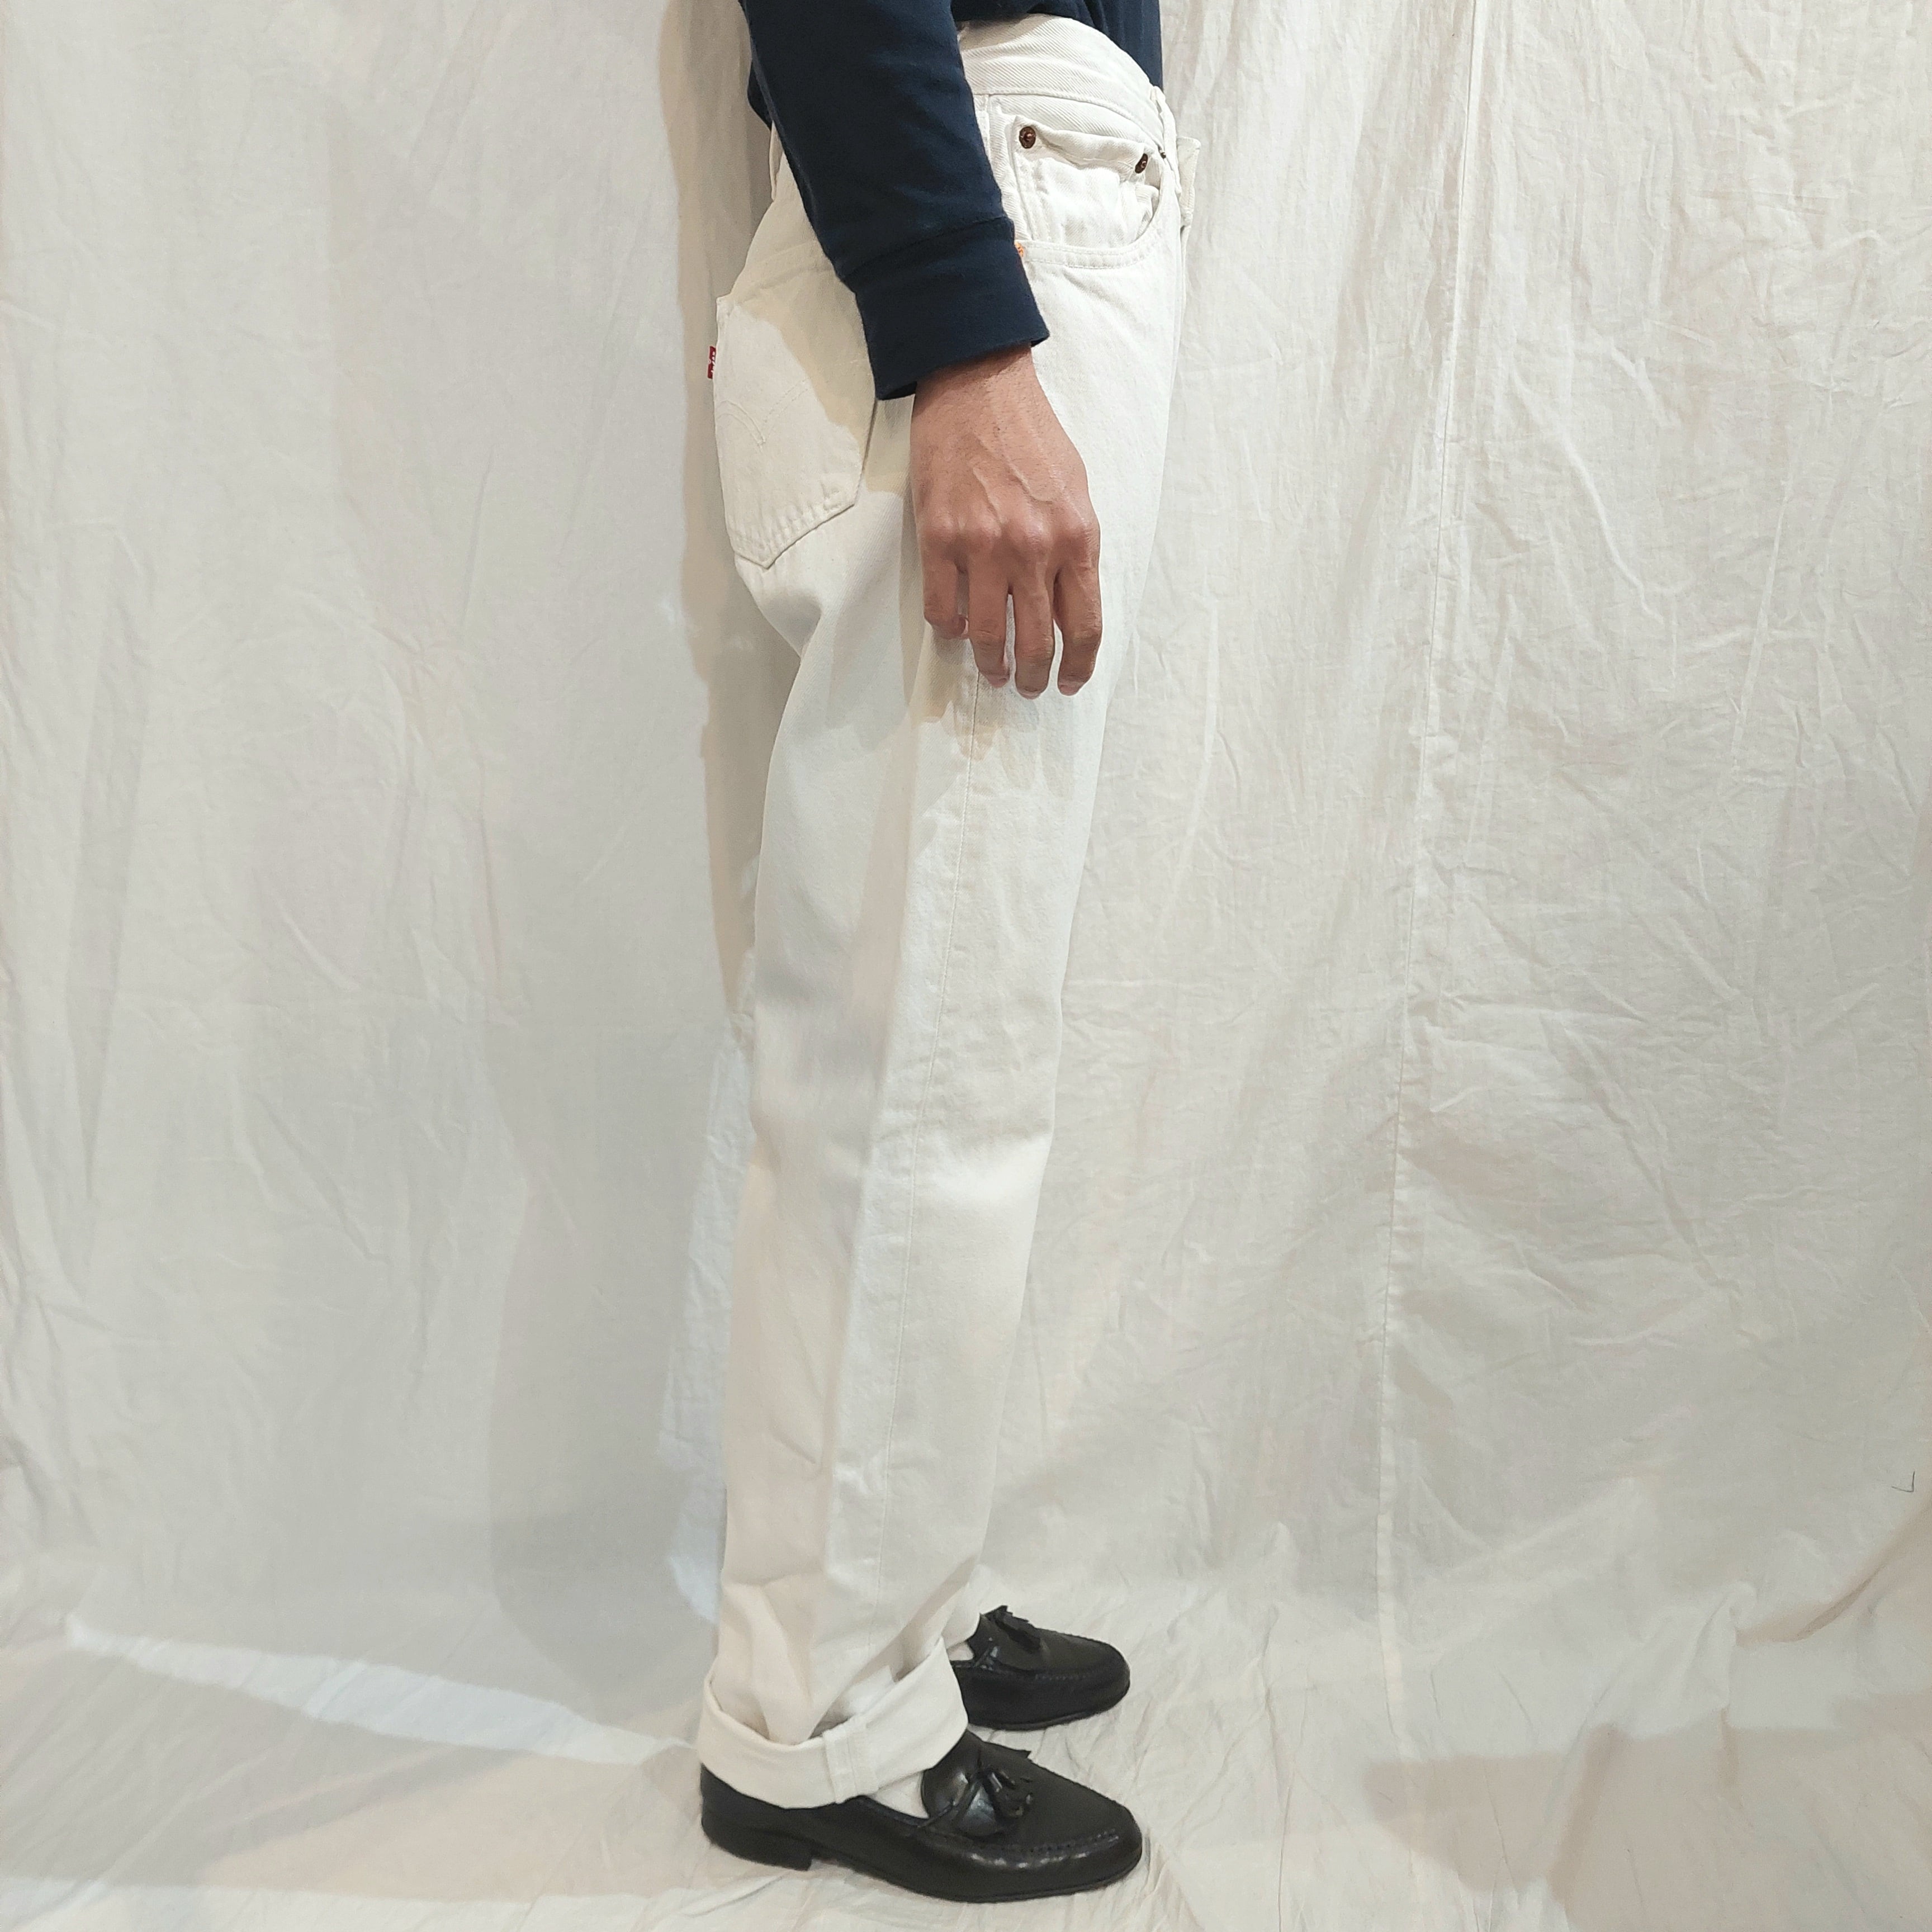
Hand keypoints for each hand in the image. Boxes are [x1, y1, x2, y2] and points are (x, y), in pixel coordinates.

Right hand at [910, 346, 1102, 698]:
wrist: (979, 388)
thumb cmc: (1032, 438)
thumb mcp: (1077, 493)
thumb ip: (1075, 551)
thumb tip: (1068, 606)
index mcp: (1076, 538)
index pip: (1084, 626)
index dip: (1077, 666)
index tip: (1069, 682)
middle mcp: (1033, 549)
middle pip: (1035, 642)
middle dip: (1031, 677)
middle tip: (1026, 687)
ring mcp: (983, 547)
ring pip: (986, 635)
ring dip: (990, 664)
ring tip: (992, 671)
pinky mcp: (940, 539)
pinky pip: (943, 609)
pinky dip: (950, 631)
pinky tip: (957, 631)